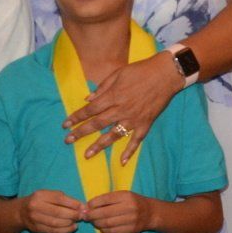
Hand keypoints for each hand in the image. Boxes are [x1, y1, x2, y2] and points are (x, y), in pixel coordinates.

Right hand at [17, 189, 84, 232]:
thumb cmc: (40, 201)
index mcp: (40, 195)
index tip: (83, 207)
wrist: (21, 212)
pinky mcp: (36, 229)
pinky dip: (65, 230)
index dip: (73, 204)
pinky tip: (72, 227)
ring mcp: (35, 219)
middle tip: (82, 216)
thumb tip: (82, 206)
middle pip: (58, 212)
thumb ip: (63, 199)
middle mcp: (36, 206)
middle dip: (73, 215)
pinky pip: (53, 231)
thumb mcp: (48, 195)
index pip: (59, 199)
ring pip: (56, 223)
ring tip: (77, 221)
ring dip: (70, 223)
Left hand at [65, 53, 181, 161]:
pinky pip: (135, 140)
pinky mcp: (145, 124)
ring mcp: (133, 119)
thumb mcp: (118, 73)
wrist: (166, 74)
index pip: (90, 110)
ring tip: (87, 155)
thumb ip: (102, 88)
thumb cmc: (141, 70)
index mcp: (113, 96)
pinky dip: (129, 151)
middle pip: (97, 124)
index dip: (76, 117)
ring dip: (99, 146)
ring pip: (112, 135)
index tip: (65, 125)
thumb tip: (88, 99)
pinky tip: (121, 161)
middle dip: (80, 133)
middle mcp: (120, 109)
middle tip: (68, 141)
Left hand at [86, 189, 156, 232]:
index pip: (105, 199)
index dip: (93, 204)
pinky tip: (102, 227)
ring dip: (96, 223)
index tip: (87, 206)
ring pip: (107, 224)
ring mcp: (131, 220)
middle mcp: (129, 207)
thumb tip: (88, 206)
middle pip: (104, 213)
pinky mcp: (131, 230)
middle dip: (91, 215)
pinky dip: (104, 230)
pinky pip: (113, 231)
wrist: (150, 213)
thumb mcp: (123, 195)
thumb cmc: (132, 202)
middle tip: (85, 216)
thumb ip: (107, 199)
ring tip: (93, 221)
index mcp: (126, 196)